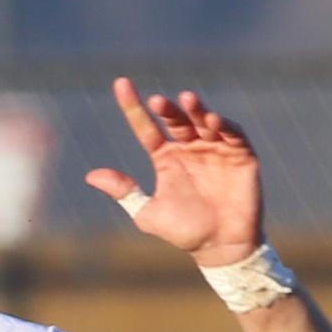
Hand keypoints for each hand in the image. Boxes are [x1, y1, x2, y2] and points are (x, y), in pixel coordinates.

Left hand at [84, 79, 263, 268]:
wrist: (220, 248)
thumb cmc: (184, 232)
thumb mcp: (147, 213)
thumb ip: (124, 192)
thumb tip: (90, 175)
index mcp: (165, 158)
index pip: (146, 128)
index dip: (133, 107)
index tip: (121, 84)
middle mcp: (189, 149)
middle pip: (175, 120)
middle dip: (167, 109)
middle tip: (157, 102)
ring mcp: (215, 149)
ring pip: (203, 121)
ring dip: (195, 110)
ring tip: (186, 99)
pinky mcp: (240, 155)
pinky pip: (233, 134)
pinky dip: (224, 126)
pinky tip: (212, 122)